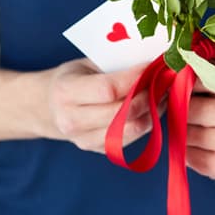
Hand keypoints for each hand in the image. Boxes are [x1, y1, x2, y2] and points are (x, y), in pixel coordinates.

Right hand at [44, 58, 162, 152]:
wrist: (49, 107)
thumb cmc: (73, 78)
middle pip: (122, 114)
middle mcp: (71, 120)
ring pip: (130, 130)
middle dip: (149, 96)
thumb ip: (114, 66)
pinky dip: (147, 123)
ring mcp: (84, 140)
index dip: (136, 79)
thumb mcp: (85, 64)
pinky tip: (154, 108)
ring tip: (163, 94)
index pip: (108, 90)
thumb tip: (153, 63)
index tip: (154, 66)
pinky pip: (131, 139)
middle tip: (165, 80)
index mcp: (65, 92)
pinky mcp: (99, 150)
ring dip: (153, 112)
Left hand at [186, 64, 214, 179]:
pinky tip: (203, 144)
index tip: (179, 84)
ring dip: (182, 130)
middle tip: (187, 108)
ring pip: (184, 134)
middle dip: (180, 108)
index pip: (195, 80)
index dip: (182, 83)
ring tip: (198, 126)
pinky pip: (188, 156)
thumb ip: (204, 67)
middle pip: (188, 109)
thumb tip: (173, 63)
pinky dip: (187, 150)